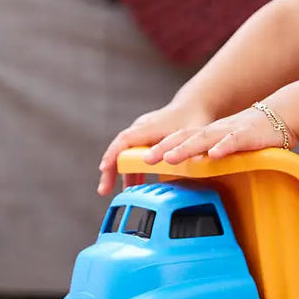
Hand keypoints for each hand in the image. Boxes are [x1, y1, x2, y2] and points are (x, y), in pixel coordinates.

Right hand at [97, 101, 213, 194]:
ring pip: (125, 153)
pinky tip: (134, 184)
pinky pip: (132, 154)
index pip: (125, 140)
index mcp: (150, 126)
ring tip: (121, 193)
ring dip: (120, 173)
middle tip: (104, 190)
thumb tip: (190, 159)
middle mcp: (141, 127)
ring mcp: (141, 132)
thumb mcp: (195, 133)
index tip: (104, 169)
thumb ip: (190, 146)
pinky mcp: (144, 138)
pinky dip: (131, 169)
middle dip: (110, 169)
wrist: (193, 104)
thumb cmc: (193, 118)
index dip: (113, 154)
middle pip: (119, 148)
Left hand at [144, 105, 295, 165]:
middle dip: (164, 148)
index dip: (159, 148)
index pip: (178, 140)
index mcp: (206, 135)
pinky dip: (223, 147)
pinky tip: (214, 154)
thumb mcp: (225, 146)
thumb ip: (208, 157)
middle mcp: (213, 132)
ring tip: (170, 158)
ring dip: (186, 148)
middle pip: (184, 138)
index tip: (140, 160)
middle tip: (145, 160)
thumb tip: (192, 174)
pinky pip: (233, 141)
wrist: (279, 116)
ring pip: (203, 139)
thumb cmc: (251, 134)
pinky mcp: (247, 135)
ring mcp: (229, 132)